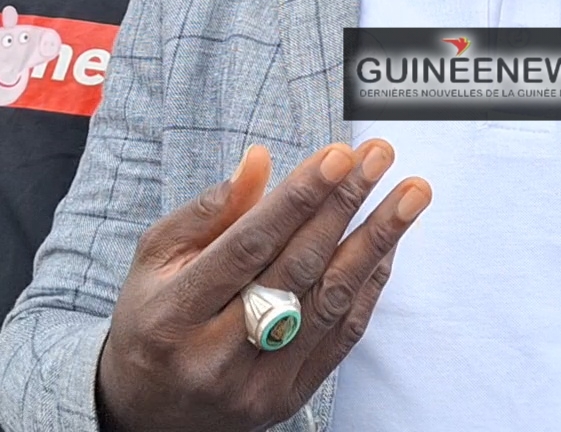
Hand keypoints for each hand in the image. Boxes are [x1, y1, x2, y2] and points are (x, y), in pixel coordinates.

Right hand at [96, 141, 430, 431]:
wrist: (151, 412)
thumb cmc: (153, 320)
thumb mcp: (156, 260)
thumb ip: (209, 212)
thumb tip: (259, 161)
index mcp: (174, 315)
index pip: (249, 245)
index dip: (299, 198)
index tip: (339, 155)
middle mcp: (217, 355)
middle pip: (299, 269)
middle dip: (346, 205)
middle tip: (379, 157)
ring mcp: (258, 383)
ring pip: (332, 302)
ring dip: (377, 241)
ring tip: (410, 194)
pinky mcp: (291, 397)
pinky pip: (344, 334)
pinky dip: (371, 283)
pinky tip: (389, 243)